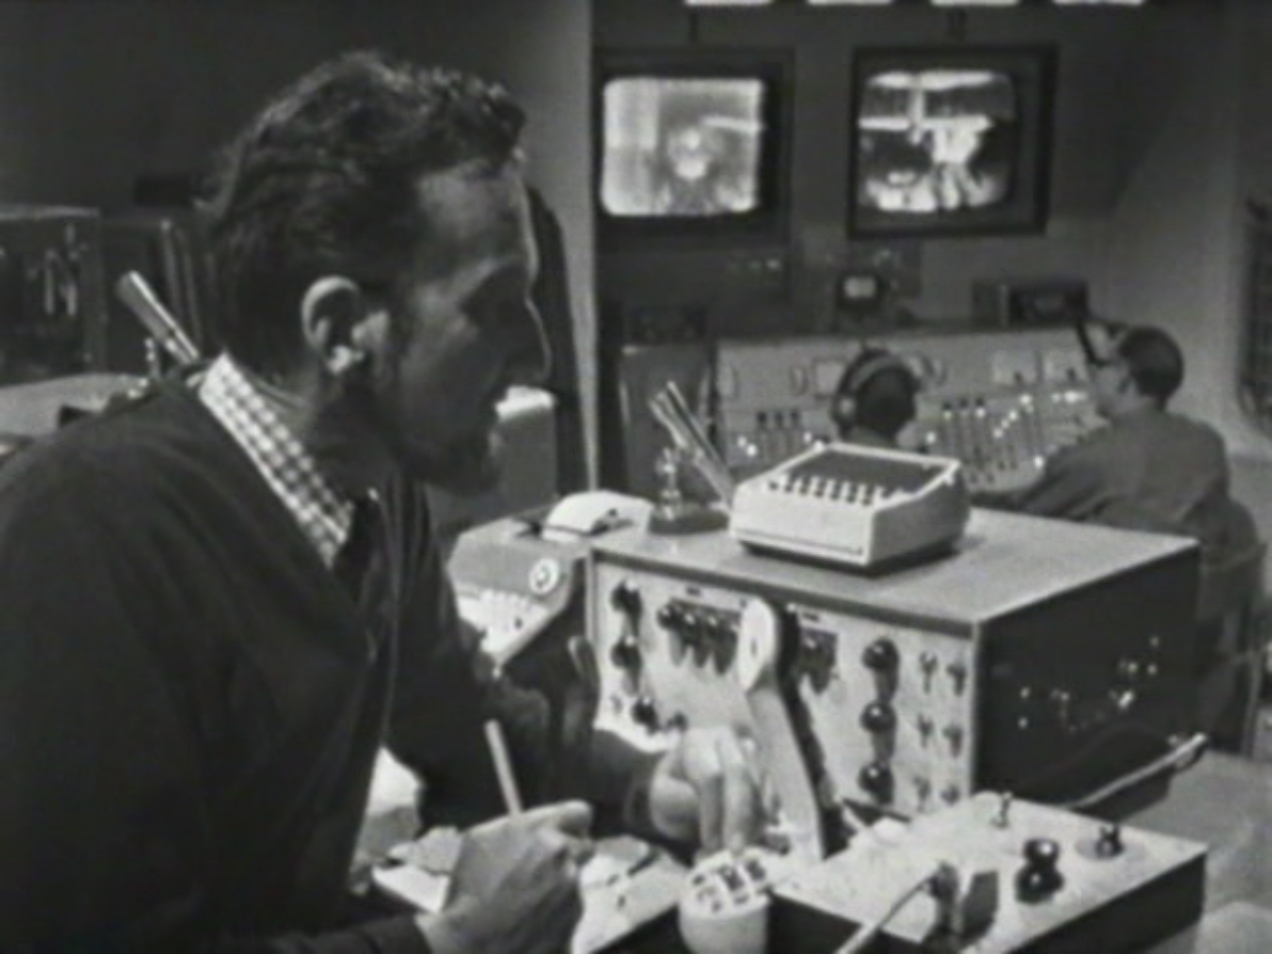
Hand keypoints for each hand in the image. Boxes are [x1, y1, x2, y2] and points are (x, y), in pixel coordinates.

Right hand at [417, 801, 594, 953]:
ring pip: (573, 882)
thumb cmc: (470, 891)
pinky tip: (530, 922)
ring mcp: (572, 891)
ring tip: (526, 903)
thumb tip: (527, 823)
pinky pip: (569, 912)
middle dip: (568, 855)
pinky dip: (555, 915)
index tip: (566, 830)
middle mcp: (564, 858)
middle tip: (544, 867)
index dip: (572, 823)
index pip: (579, 814)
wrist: (474, 945)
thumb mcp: (480, 840)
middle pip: (583, 848)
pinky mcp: (574, 921)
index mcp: (543, 831)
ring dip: (557, 887)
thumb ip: (514, 825)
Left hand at [646, 727, 764, 853]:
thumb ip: (678, 800)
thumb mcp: (662, 796)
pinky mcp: (765, 772)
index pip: (709, 776)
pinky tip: (756, 836)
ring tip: (740, 847)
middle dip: (738, 816)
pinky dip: (767, 818)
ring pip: (760, 784)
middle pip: (739, 774)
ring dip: (753, 820)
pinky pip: (773, 794)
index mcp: (696, 742)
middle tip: (735, 851)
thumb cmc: (673, 790)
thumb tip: (706, 812)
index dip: (712, 811)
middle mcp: (727, 740)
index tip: (710, 843)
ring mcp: (750, 753)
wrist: (688, 782)